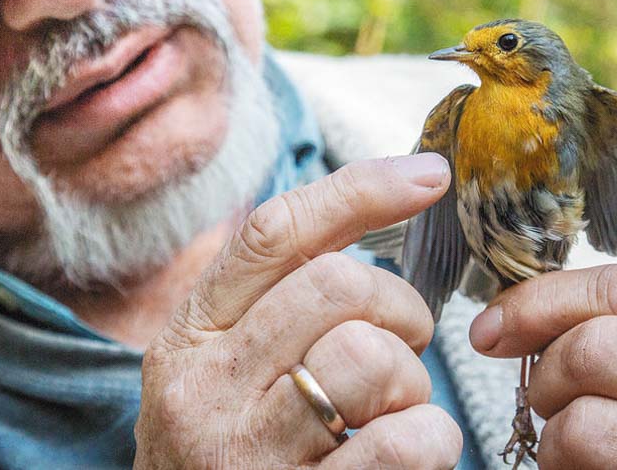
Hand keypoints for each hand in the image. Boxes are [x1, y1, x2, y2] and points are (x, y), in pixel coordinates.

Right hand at [134, 155, 462, 469]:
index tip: (428, 174)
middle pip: (336, 285)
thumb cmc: (227, 459)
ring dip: (411, 381)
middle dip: (397, 306)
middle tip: (401, 344)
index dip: (359, 190)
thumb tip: (370, 214)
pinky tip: (407, 454)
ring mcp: (244, 456)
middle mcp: (201, 391)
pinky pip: (404, 442)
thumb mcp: (220, 374)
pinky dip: (431, 439)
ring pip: (371, 358)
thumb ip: (274, 304)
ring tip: (391, 411)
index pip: (273, 234)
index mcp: (185, 340)